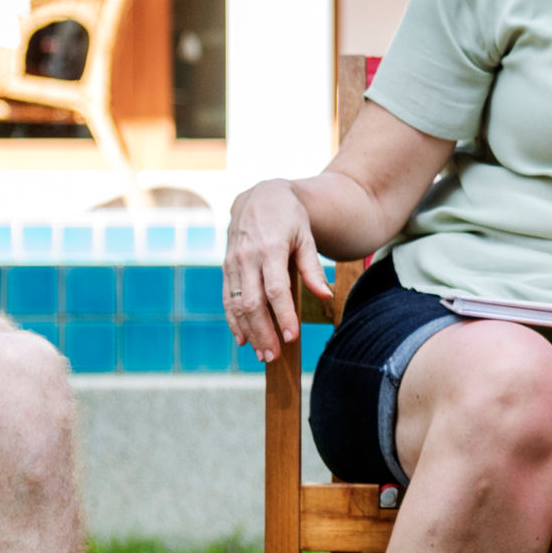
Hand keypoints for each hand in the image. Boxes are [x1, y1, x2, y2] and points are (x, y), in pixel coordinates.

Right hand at [222, 179, 330, 361]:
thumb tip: (325, 295)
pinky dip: (233, 320)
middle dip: (263, 332)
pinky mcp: (226, 267)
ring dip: (248, 331)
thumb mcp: (306, 236)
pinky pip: (228, 298)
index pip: (276, 290)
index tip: (291, 337)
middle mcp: (247, 257)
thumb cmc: (289, 217)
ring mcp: (233, 263)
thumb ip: (312, 267)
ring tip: (261, 354)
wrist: (259, 196)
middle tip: (273, 357)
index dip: (283, 316)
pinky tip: (242, 338)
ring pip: (237, 304)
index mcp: (270, 249)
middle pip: (253, 303)